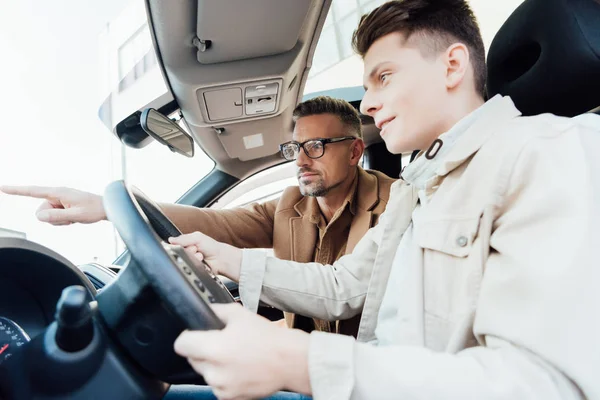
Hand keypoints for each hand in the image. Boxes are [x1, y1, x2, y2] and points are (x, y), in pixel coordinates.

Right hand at [0, 185, 105, 224]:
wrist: (107, 207)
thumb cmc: (94, 209)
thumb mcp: (76, 215)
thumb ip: (57, 217)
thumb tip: (39, 216)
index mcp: (59, 192)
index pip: (33, 191)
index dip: (17, 190)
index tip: (2, 188)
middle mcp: (57, 194)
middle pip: (41, 211)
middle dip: (52, 218)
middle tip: (71, 217)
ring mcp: (60, 200)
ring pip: (47, 216)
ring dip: (59, 220)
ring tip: (74, 217)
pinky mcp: (62, 205)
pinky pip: (54, 217)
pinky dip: (63, 220)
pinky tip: (74, 217)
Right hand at [169, 232, 242, 281]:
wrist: (221, 259)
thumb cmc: (211, 246)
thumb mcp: (197, 237)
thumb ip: (184, 238)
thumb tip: (170, 240)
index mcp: (185, 243)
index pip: (174, 244)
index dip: (180, 245)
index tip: (188, 244)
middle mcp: (185, 252)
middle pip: (179, 252)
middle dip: (189, 250)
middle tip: (196, 249)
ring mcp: (188, 261)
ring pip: (184, 260)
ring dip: (193, 257)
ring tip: (201, 256)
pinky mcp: (192, 269)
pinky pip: (189, 267)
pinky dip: (195, 263)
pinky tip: (201, 261)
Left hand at [174, 304, 310, 399]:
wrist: (289, 361)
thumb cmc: (267, 338)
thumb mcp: (239, 314)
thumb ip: (215, 311)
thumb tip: (202, 311)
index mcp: (213, 348)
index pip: (180, 344)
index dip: (188, 336)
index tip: (195, 335)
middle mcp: (214, 371)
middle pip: (192, 358)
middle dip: (202, 350)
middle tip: (223, 343)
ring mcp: (221, 386)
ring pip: (205, 372)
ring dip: (213, 365)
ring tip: (234, 356)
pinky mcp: (229, 397)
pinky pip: (217, 385)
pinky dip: (224, 377)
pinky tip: (239, 368)